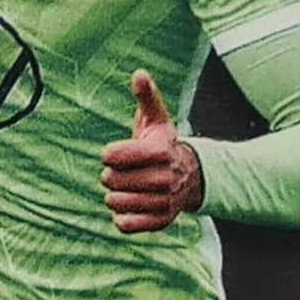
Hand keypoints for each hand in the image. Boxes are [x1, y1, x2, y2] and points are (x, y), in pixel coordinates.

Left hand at [100, 70, 204, 232]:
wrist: (189, 177)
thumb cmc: (163, 145)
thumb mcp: (156, 120)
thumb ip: (146, 97)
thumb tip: (139, 73)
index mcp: (161, 152)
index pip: (113, 156)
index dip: (109, 154)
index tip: (117, 153)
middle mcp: (165, 179)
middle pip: (111, 180)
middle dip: (111, 175)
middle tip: (122, 172)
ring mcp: (163, 202)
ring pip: (116, 203)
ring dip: (114, 196)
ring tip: (126, 188)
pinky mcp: (160, 221)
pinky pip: (125, 225)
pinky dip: (121, 217)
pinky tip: (128, 206)